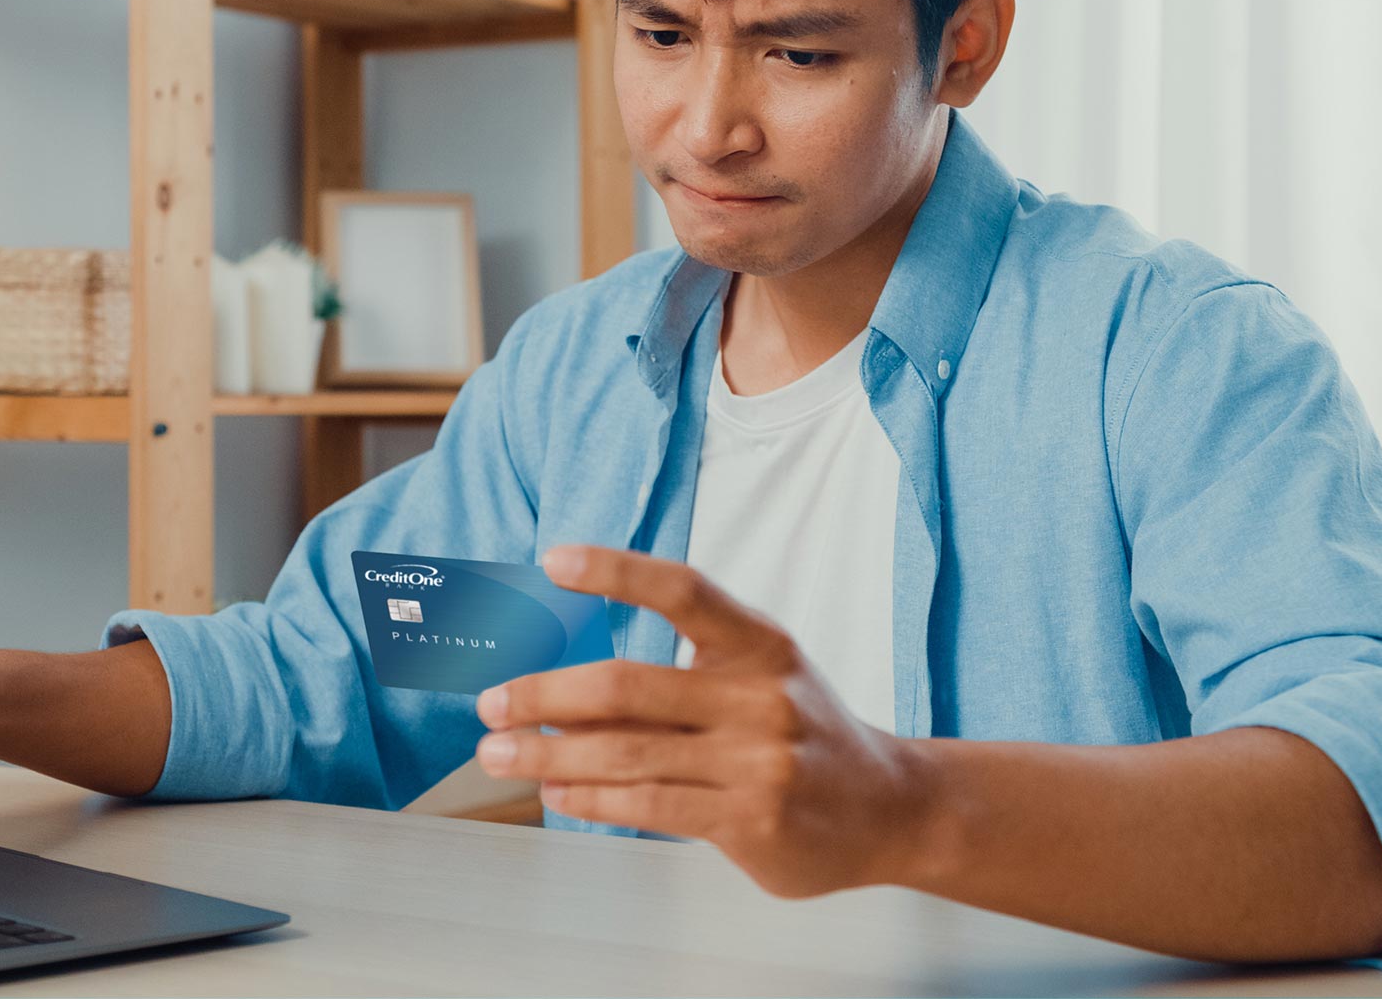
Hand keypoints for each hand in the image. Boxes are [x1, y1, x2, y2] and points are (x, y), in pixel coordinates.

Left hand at [474, 544, 928, 897]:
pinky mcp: (751, 820)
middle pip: (627, 684)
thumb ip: (678, 680)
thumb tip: (565, 688)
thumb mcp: (759, 682)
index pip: (681, 589)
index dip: (615, 570)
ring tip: (499, 752)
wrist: (890, 809)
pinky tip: (556, 791)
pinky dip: (589, 797)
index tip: (553, 561)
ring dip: (547, 753)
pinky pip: (648, 806)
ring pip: (626, 752)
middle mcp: (760, 695)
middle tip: (491, 700)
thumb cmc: (805, 736)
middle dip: (543, 692)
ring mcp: (758, 760)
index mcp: (759, 642)